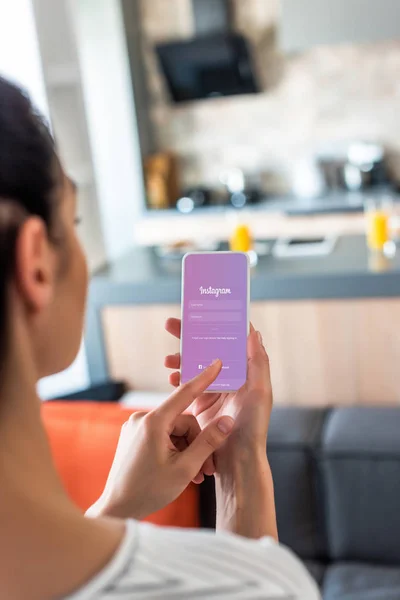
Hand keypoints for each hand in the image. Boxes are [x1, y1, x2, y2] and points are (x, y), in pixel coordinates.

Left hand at [87, 360, 234, 520]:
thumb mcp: (185, 468)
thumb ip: (208, 442)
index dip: (204, 378)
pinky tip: (181, 471)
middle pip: (183, 421)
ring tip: (194, 476)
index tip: (216, 363)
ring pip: (174, 430)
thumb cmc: (148, 491)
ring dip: (188, 451)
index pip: (184, 393)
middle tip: (206, 470)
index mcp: (153, 422)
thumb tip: (227, 421)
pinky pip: (163, 436)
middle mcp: (142, 418)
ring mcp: (136, 427)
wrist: (117, 509)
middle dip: (198, 444)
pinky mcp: (134, 436)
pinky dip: (175, 450)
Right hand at [165, 319, 271, 453]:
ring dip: (180, 358)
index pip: (228, 340)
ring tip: (168, 360)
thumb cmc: (253, 428)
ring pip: (194, 365)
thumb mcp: (261, 393)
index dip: (214, 325)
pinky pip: (187, 385)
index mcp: (245, 371)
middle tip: (171, 324)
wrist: (237, 461)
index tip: (199, 312)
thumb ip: (258, 362)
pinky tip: (171, 378)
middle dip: (189, 335)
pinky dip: (178, 378)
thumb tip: (253, 331)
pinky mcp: (201, 404)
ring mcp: (214, 390)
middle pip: (207, 348)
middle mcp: (230, 377)